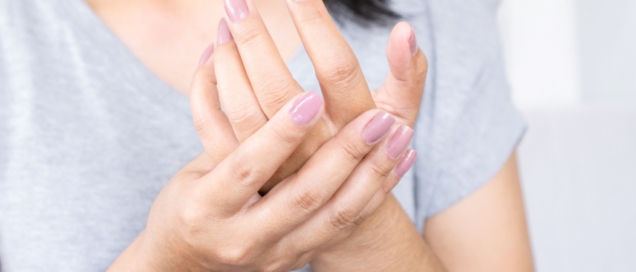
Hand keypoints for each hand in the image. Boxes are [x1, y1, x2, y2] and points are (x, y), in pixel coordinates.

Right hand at [109, 83, 414, 270]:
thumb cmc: (189, 204)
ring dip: (372, 173)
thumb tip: (216, 48)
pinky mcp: (299, 257)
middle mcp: (242, 237)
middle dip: (343, 154)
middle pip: (302, 195)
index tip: (312, 98)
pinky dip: (376, 192)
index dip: (280, 134)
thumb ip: (214, 123)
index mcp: (205, 207)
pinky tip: (400, 161)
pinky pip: (346, 225)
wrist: (190, 266)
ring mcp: (275, 254)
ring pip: (334, 216)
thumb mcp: (192, 169)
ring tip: (400, 135)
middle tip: (376, 118)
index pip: (247, 168)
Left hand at [196, 0, 426, 193]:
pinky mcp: (243, 173)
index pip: (337, 69)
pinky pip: (211, 125)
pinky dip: (204, 85)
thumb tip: (405, 30)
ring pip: (240, 107)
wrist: (335, 212)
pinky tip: (210, 53)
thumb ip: (408, 75)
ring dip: (228, 58)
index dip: (316, 25)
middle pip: (277, 88)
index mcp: (355, 129)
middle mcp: (313, 150)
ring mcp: (275, 165)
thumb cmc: (370, 152)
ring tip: (226, 21)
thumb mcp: (401, 117)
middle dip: (255, 37)